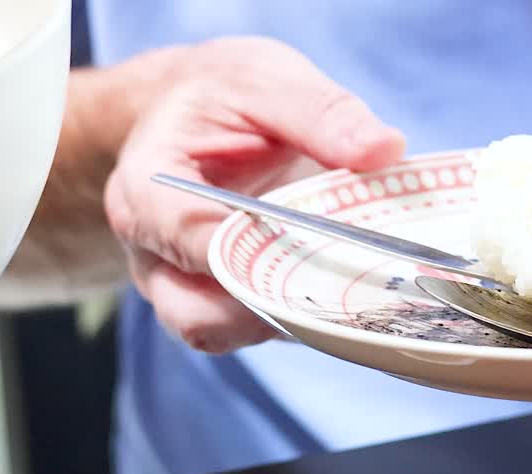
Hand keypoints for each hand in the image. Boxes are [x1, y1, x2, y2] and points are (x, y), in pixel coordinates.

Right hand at [103, 38, 404, 352]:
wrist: (200, 110)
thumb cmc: (222, 94)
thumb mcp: (267, 80)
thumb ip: (320, 113)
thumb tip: (384, 149)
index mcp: (147, 191)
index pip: (191, 243)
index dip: (259, 254)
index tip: (323, 243)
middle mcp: (154, 254)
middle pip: (197, 317)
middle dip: (273, 308)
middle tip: (343, 280)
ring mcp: (184, 288)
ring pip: (228, 335)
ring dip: (291, 320)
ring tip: (351, 285)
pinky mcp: (223, 305)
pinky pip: (257, 331)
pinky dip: (302, 320)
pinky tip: (347, 291)